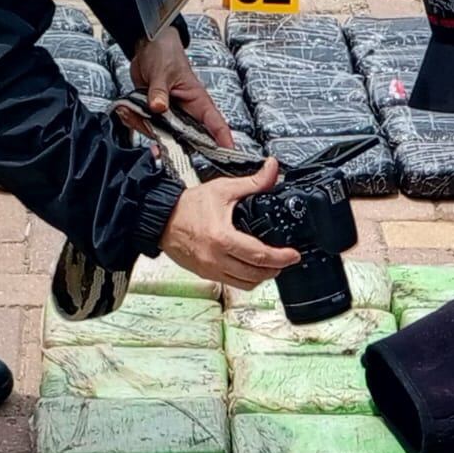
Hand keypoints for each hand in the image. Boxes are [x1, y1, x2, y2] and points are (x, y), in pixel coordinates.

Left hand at [125, 29, 234, 148]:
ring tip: (131, 112)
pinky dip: (135, 121)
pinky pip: (147, 126)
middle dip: (171, 145)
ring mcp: (171, 116)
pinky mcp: (155, 115)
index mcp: (198, 101)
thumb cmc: (166, 53)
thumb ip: (159, 91)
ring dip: (145, 128)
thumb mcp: (163, 71)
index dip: (223, 141)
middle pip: (187, 139)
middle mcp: (187, 113)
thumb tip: (158, 107)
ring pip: (163, 135)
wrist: (147, 46)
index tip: (227, 155)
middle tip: (157, 147)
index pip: (215, 124)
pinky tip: (127, 110)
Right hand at [160, 158, 299, 287]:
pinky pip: (232, 283)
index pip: (259, 255)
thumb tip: (272, 169)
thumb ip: (252, 182)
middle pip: (255, 274)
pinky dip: (246, 279)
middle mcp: (215, 258)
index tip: (293, 255)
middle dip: (275, 268)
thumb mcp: (223, 189)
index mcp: (222, 238)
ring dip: (262, 277)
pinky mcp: (205, 274)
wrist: (160, 219)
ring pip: (245, 283)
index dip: (280, 257)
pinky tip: (252, 268)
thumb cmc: (187, 206)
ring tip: (272, 265)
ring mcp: (210, 269)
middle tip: (286, 260)